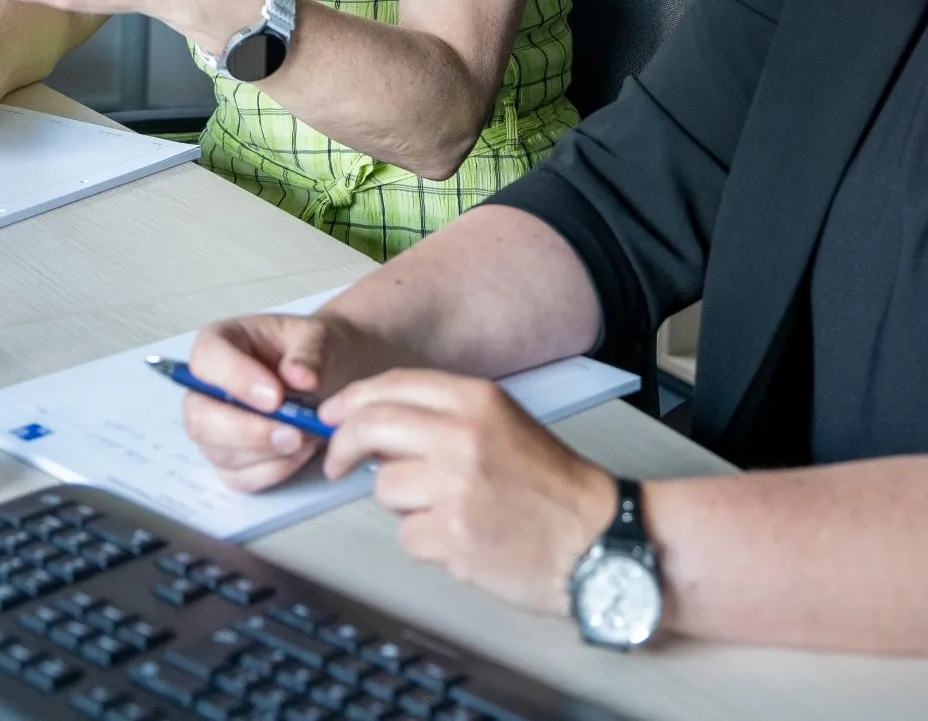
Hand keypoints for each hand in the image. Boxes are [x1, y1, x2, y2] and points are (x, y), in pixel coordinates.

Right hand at [181, 312, 395, 489]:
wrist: (332, 373)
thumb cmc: (316, 350)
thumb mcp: (320, 338)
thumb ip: (310, 353)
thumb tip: (299, 376)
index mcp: (221, 342)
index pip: (207, 360)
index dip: (236, 380)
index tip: (276, 397)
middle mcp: (208, 387)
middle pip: (201, 418)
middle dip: (250, 432)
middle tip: (294, 433)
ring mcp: (215, 427)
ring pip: (221, 453)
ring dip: (269, 454)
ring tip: (309, 436)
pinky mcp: (230, 458)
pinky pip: (240, 478)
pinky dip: (274, 470)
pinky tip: (301, 453)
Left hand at [319, 370, 617, 614]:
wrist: (595, 538)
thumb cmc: (551, 484)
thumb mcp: (502, 422)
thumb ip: (444, 416)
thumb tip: (376, 425)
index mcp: (476, 399)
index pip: (391, 385)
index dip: (351, 401)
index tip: (332, 417)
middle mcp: (461, 435)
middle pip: (371, 427)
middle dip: (344, 447)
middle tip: (336, 464)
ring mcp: (454, 486)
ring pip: (385, 489)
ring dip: (404, 504)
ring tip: (448, 509)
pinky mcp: (451, 535)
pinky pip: (407, 535)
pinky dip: (426, 541)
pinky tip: (461, 537)